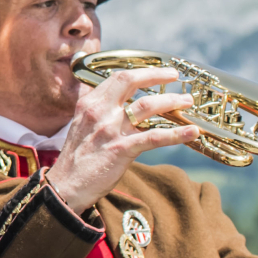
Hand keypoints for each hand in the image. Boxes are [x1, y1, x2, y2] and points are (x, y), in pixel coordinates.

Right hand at [45, 67, 200, 207]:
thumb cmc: (76, 159)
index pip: (117, 77)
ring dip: (171, 101)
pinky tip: (192, 132)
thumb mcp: (81, 126)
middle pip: (130, 81)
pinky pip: (154, 137)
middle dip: (157, 75)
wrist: (66, 186)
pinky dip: (176, 134)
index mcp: (89, 104)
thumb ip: (97, 111)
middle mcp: (98, 111)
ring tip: (187, 102)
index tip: (158, 71)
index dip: (141, 71)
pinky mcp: (121, 149)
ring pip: (147, 106)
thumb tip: (115, 101)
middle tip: (175, 76)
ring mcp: (110, 130)